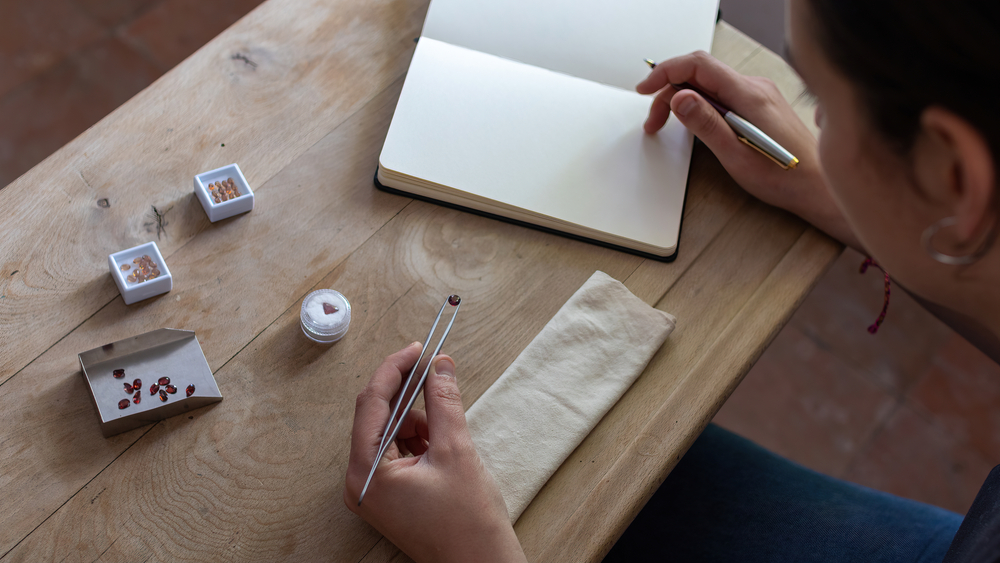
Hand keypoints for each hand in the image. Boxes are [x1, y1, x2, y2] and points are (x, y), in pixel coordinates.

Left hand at [344, 343, 526, 562]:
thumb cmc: (467, 521)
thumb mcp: (457, 450)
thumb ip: (443, 401)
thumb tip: (439, 364)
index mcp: (366, 471)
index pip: (371, 403)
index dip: (395, 369)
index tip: (418, 348)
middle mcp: (359, 481)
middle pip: (378, 417)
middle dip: (409, 396)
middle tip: (436, 374)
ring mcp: (372, 490)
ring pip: (391, 434)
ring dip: (419, 423)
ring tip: (448, 440)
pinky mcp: (388, 495)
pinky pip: (397, 453)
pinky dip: (420, 442)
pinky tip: (442, 451)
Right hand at [638, 51, 854, 245]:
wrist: (818, 187)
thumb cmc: (783, 176)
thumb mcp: (735, 155)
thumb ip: (705, 123)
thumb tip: (679, 98)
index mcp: (748, 94)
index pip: (698, 65)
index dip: (666, 72)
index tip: (645, 89)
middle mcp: (754, 87)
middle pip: (700, 74)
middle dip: (669, 92)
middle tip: (653, 122)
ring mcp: (758, 95)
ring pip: (709, 85)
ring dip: (683, 101)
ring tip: (668, 126)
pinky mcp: (760, 105)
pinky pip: (722, 94)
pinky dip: (700, 105)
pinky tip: (694, 124)